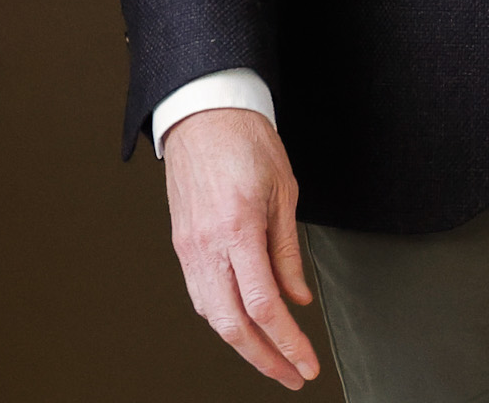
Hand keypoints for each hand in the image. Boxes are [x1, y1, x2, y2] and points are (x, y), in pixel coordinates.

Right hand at [163, 108, 320, 389]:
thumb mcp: (284, 191)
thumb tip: (297, 298)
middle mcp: (208, 244)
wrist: (203, 112)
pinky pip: (200, 295)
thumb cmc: (245, 139)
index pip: (264, 305)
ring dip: (243, 345)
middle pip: (233, 324)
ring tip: (271, 358)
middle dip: (265, 359)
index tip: (306, 362)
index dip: (288, 342)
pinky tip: (242, 326)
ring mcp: (189, 246)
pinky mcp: (182, 244)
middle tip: (291, 376)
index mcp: (238, 228)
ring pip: (212, 316)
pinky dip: (223, 318)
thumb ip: (288, 252)